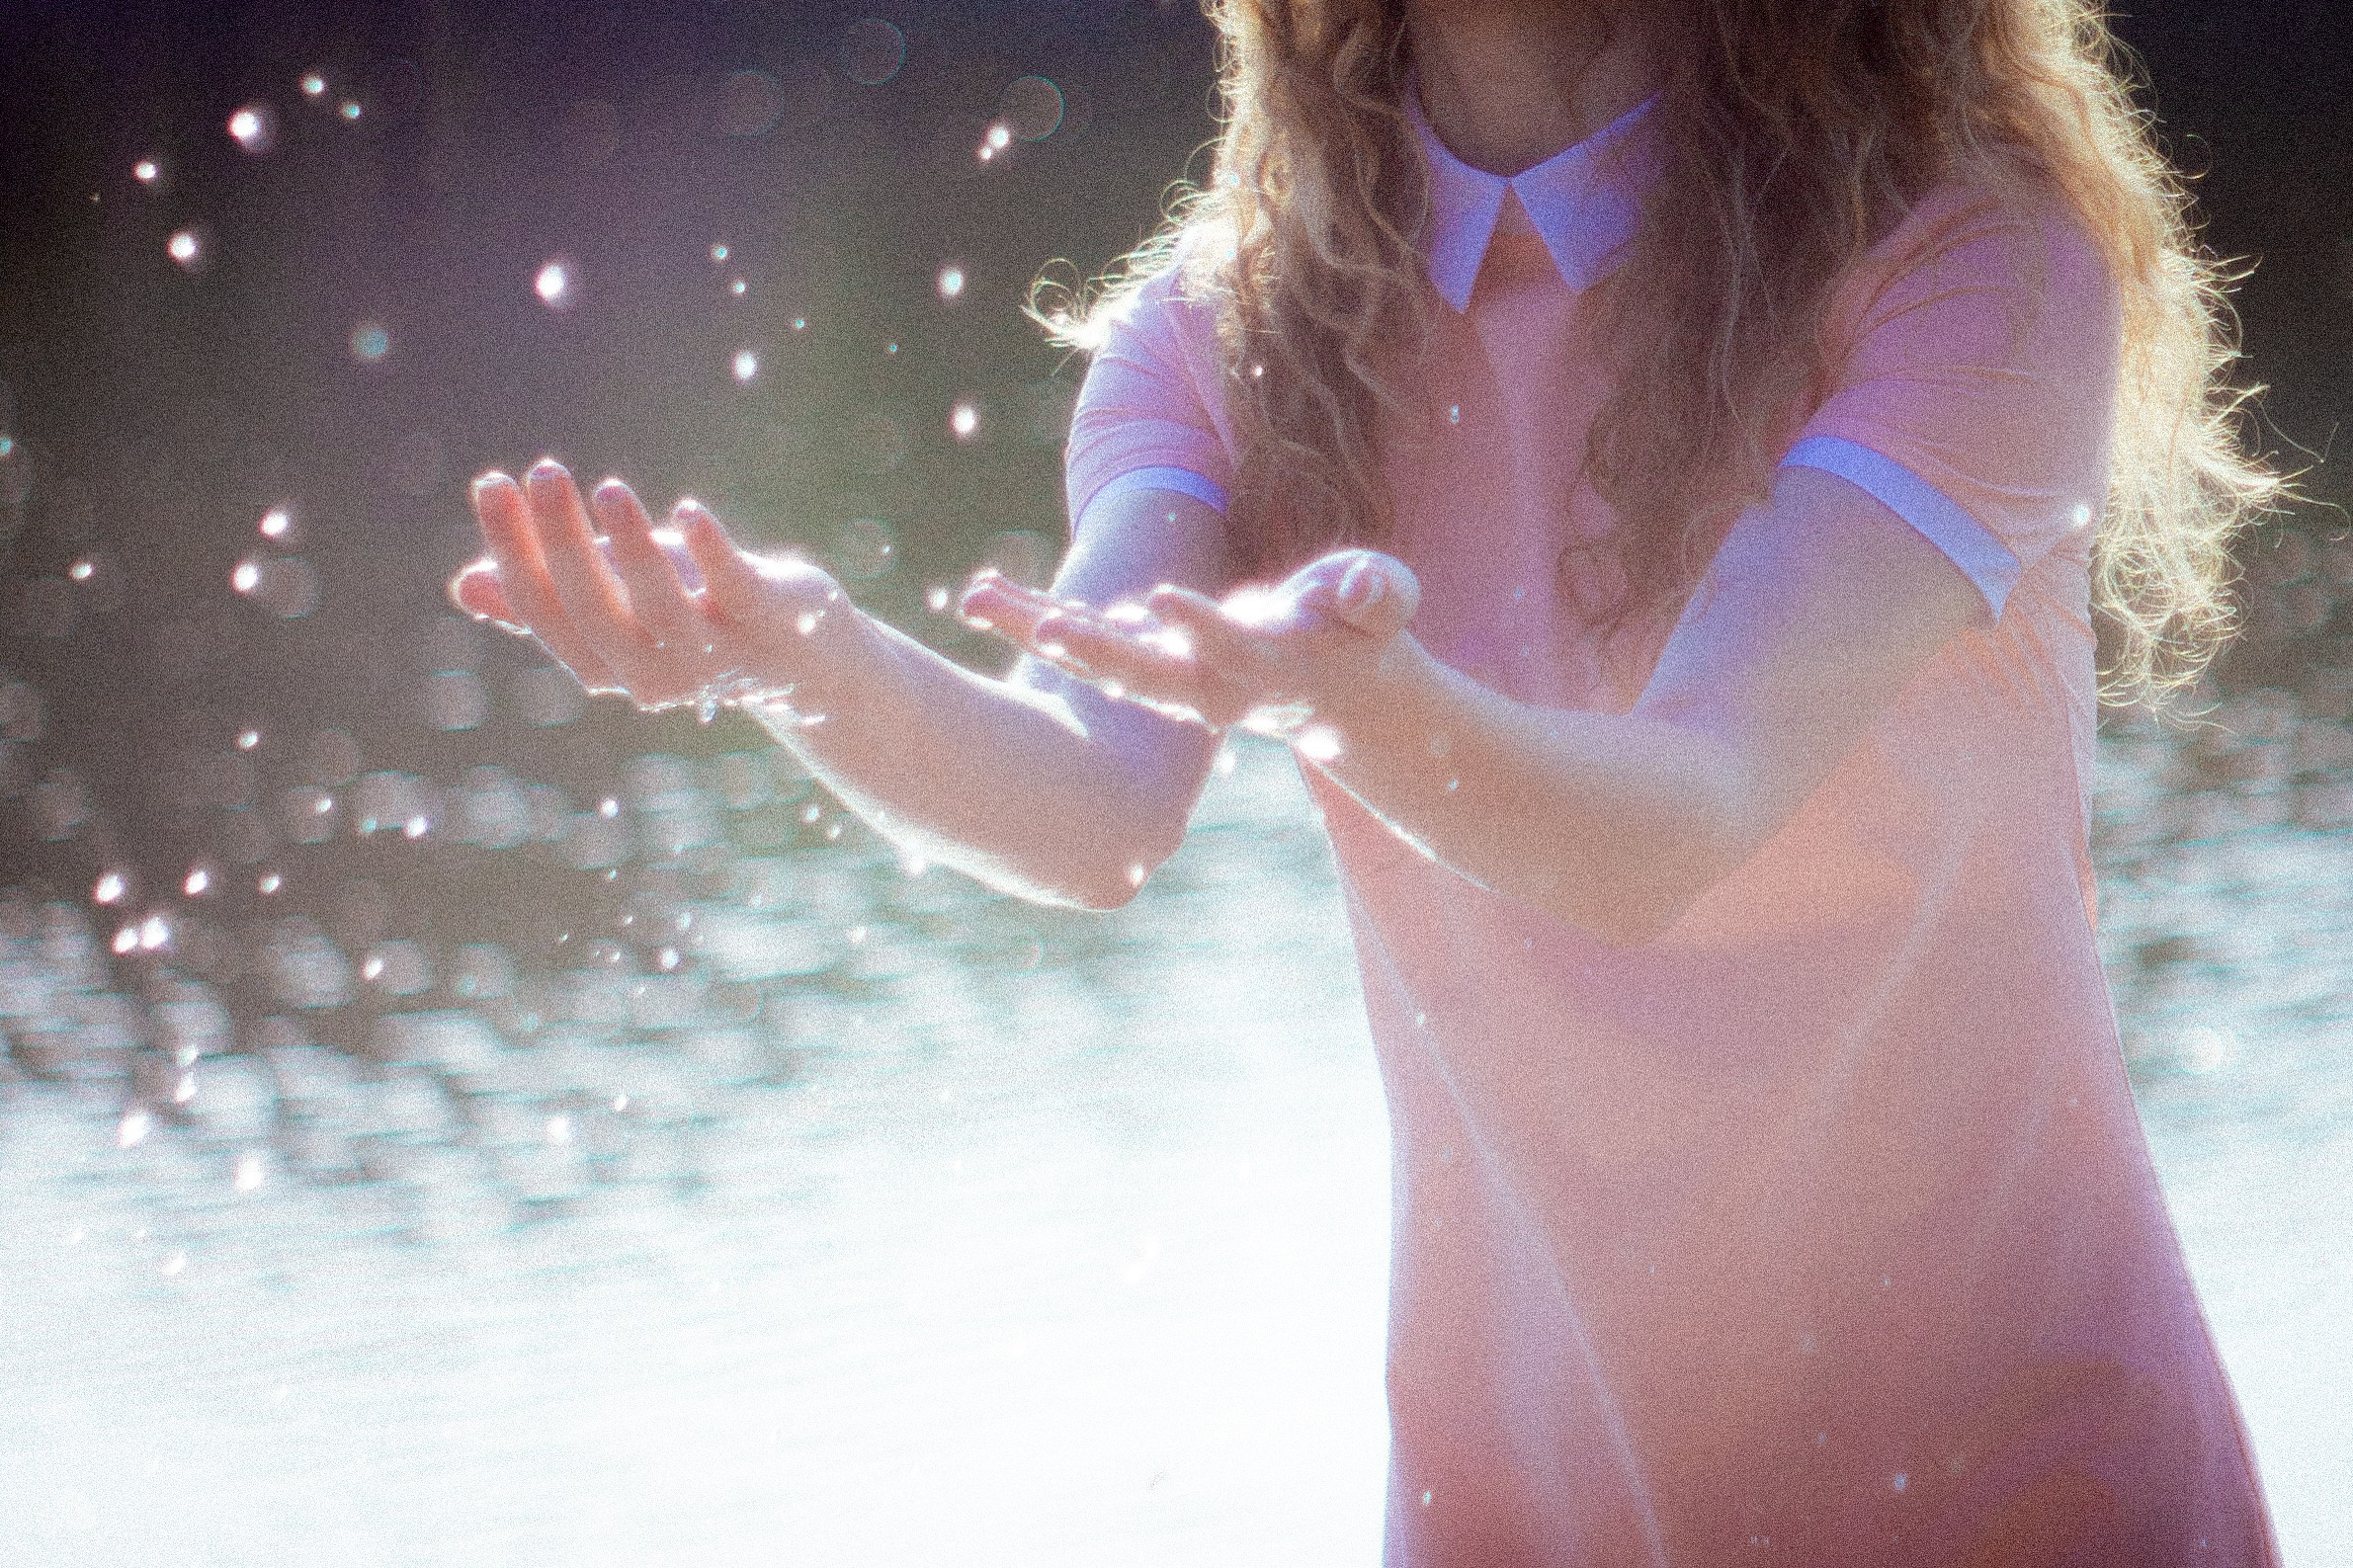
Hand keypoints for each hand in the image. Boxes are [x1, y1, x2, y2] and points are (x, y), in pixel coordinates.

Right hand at [447, 459, 858, 716]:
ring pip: (662, 607)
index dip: (514, 551)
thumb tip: (463, 585)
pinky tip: (688, 511)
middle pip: (595, 611)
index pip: (545, 612)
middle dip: (562, 542)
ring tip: (608, 488)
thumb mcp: (618, 605)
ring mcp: (715, 653)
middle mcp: (654, 674)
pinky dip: (712, 551)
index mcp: (605, 666)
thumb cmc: (696, 617)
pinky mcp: (769, 621)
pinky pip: (736, 589)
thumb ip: (549, 598)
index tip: (495, 483)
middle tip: (543, 471)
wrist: (804, 656)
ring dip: (632, 547)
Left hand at [959, 547, 1419, 737]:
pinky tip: (981, 594)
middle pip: (1143, 673)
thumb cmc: (1362, 637)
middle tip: (1044, 627)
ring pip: (1096, 660)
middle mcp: (1205, 683)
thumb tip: (1360, 589)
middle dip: (1094, 651)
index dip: (1199, 626)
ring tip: (976, 596)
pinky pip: (1082, 644)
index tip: (1161, 599)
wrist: (1335, 696)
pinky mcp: (1145, 661)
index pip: (1228, 649)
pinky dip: (1035, 621)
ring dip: (1037, 630)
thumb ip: (1378, 596)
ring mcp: (1169, 676)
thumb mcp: (1385, 608)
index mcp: (1264, 666)